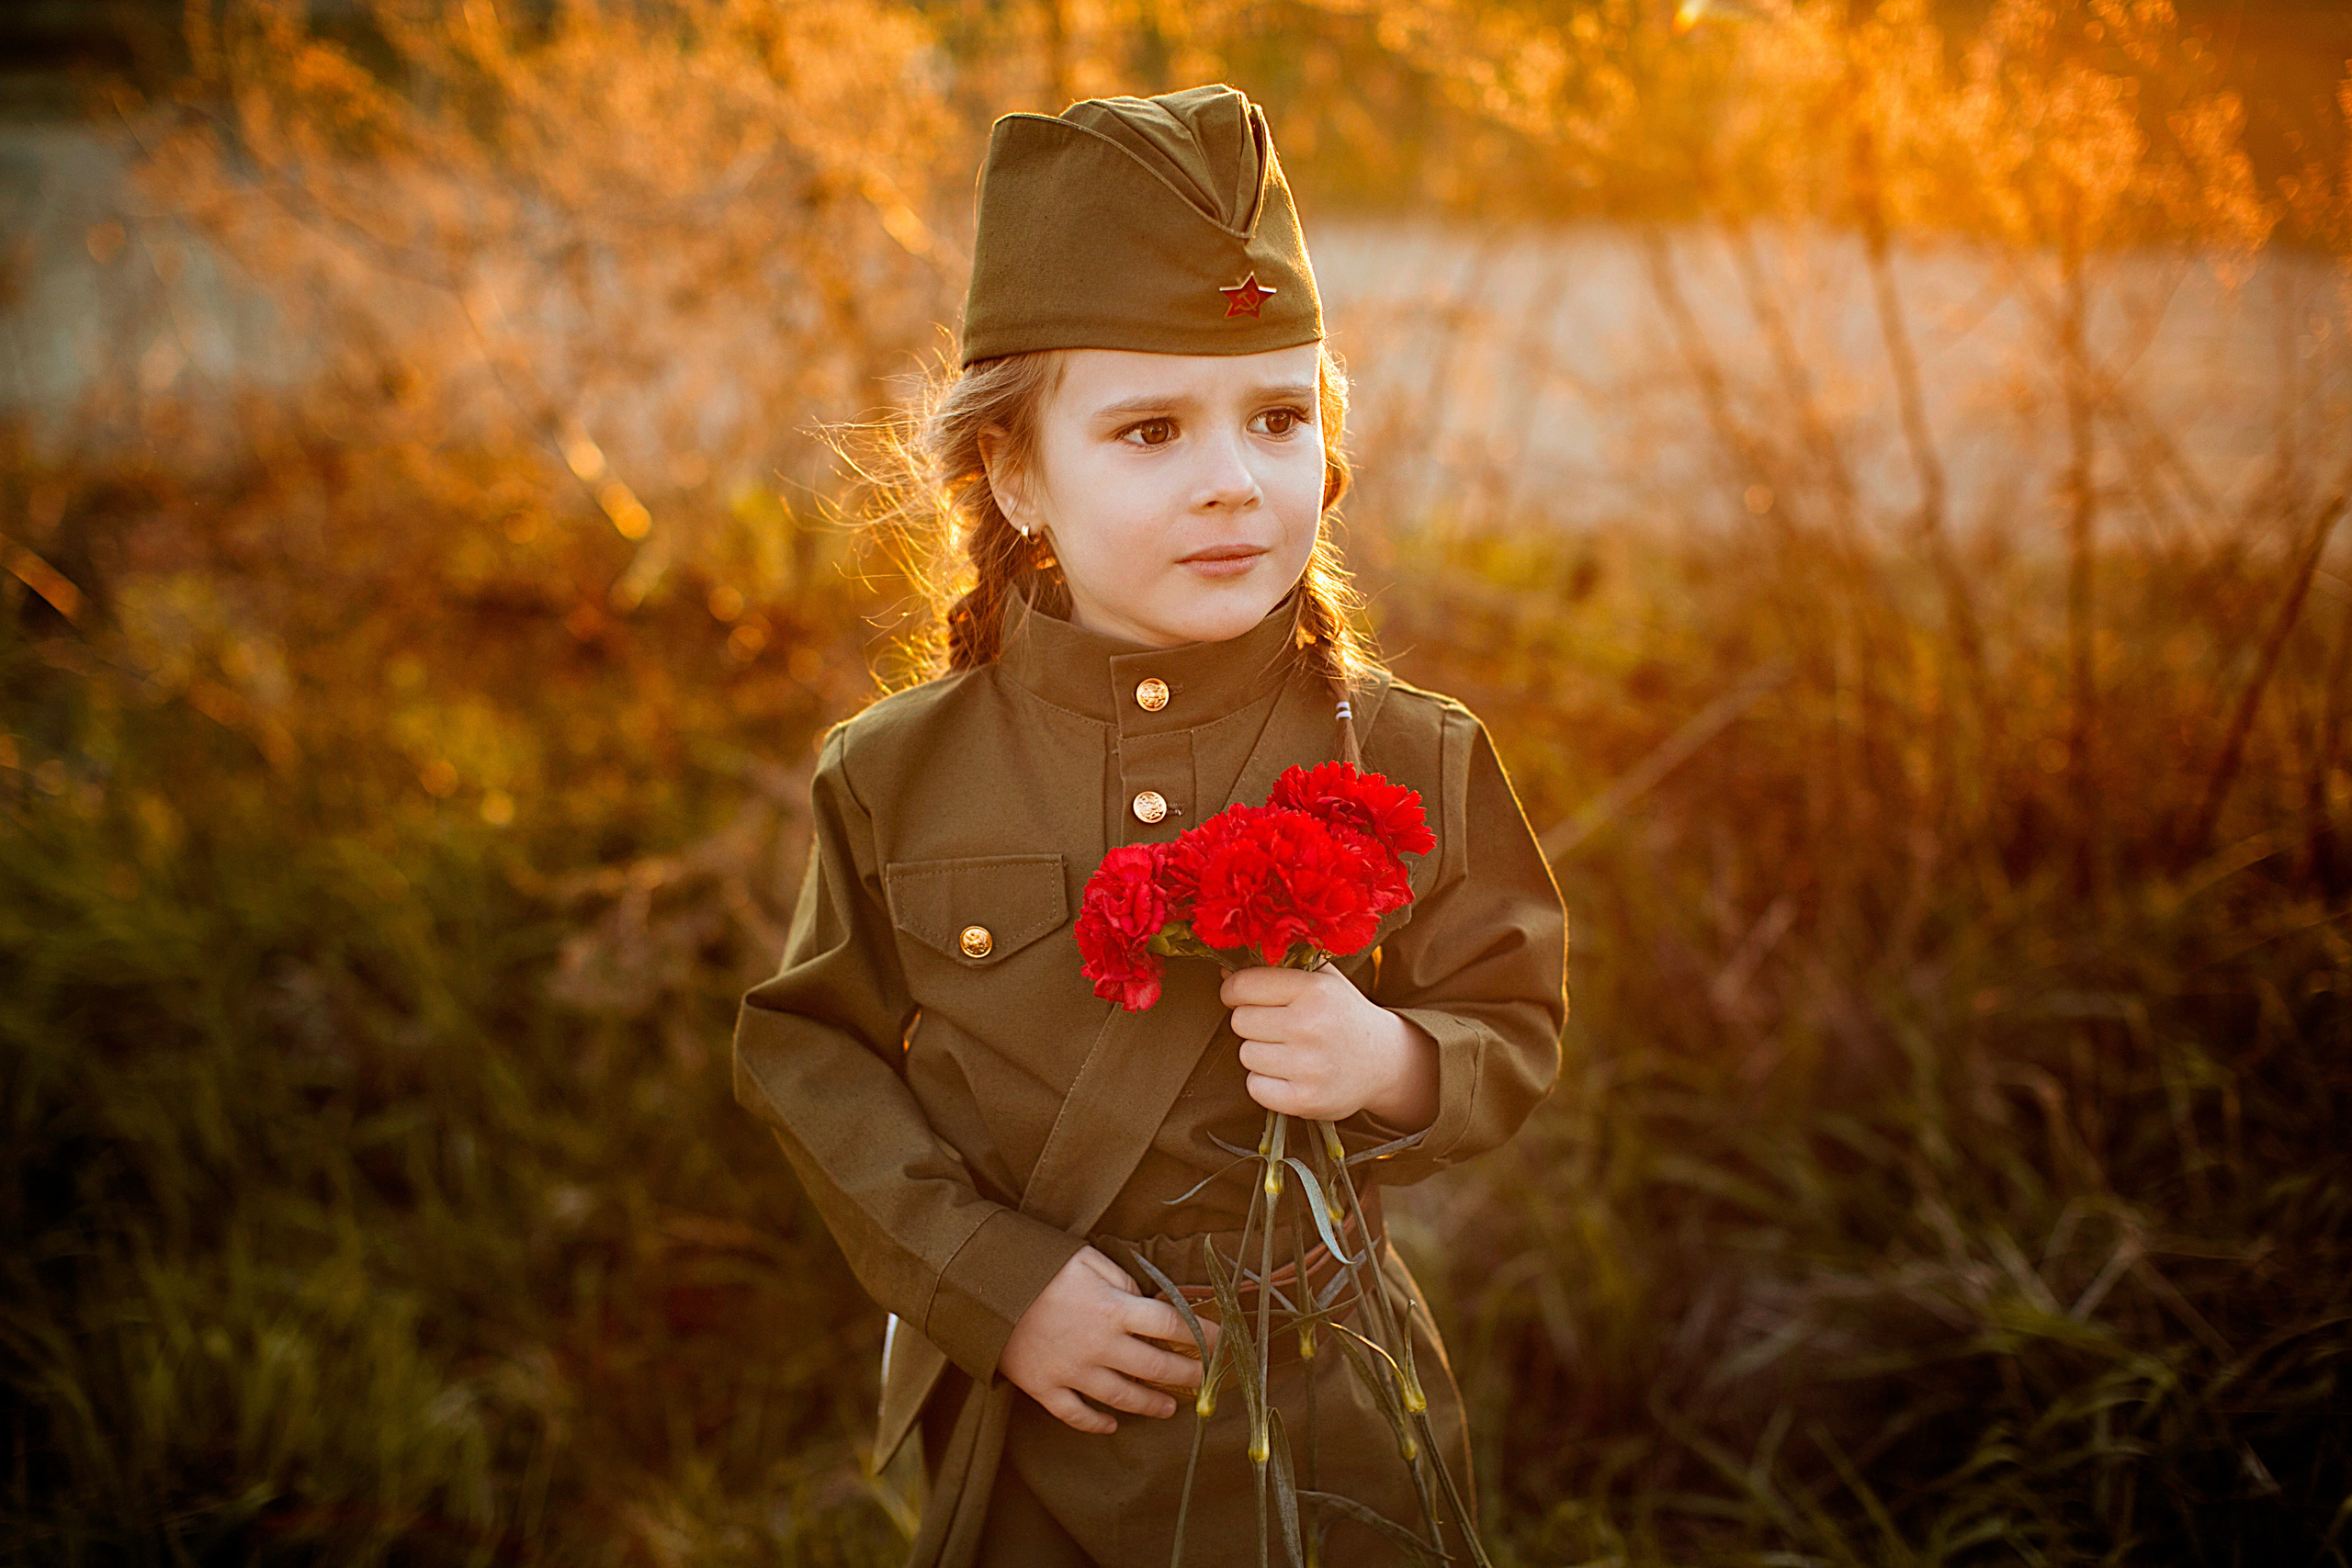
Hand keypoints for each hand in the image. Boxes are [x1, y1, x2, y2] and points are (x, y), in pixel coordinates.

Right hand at [1000, 1247, 1221, 1434]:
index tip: (1222, 1340)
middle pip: (1156, 1366)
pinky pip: (1077, 1415)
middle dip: (1187, 1374)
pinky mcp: (1046, 1388)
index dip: (1203, 1333)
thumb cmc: (1037, 1265)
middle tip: (1205, 1381)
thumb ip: (1121, 1278)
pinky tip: (1111, 1425)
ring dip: (1151, 1405)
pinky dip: (1096, 1423)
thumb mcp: (1086, 1258)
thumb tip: (1142, 1298)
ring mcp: (1074, 1372)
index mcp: (1115, 1309)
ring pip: (1123, 1398)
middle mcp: (1101, 1346)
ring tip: (1168, 1409)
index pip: (1172, 1325)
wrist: (981, 1289)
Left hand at [1221, 964, 1439, 1127]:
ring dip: (1259, 1053)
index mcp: (1315, 989)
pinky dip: (1265, 1083)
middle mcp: (1312, 1025)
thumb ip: (1278, 968)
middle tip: (1274, 1026)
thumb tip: (1225, 971)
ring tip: (1287, 1051)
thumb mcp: (1323, 979)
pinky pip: (1254, 1087)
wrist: (1384, 1062)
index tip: (1240, 996)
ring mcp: (1309, 1066)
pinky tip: (1288, 1074)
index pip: (1244, 985)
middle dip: (1251, 1022)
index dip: (1234, 990)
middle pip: (1240, 1021)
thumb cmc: (1344, 1015)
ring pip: (1246, 1054)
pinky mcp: (1305, 1100)